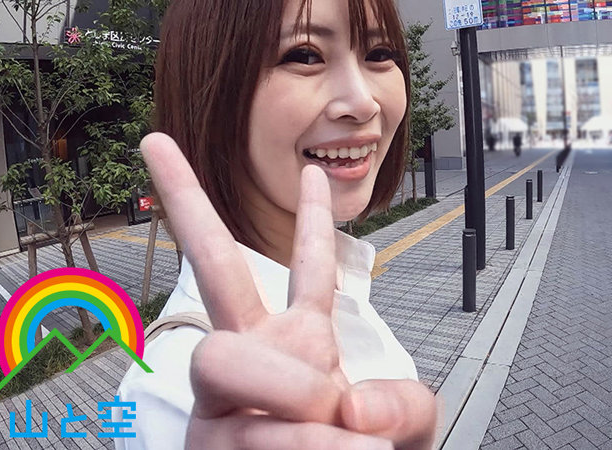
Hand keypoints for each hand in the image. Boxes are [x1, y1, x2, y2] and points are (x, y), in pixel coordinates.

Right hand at [141, 133, 436, 448]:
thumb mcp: (408, 431)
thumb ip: (404, 405)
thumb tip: (346, 405)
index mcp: (302, 345)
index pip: (305, 269)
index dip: (311, 219)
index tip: (310, 168)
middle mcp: (254, 364)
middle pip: (217, 276)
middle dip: (203, 226)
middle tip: (303, 363)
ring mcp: (222, 406)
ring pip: (225, 363)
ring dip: (287, 400)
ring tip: (329, 430)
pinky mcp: (210, 448)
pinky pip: (248, 435)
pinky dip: (297, 447)